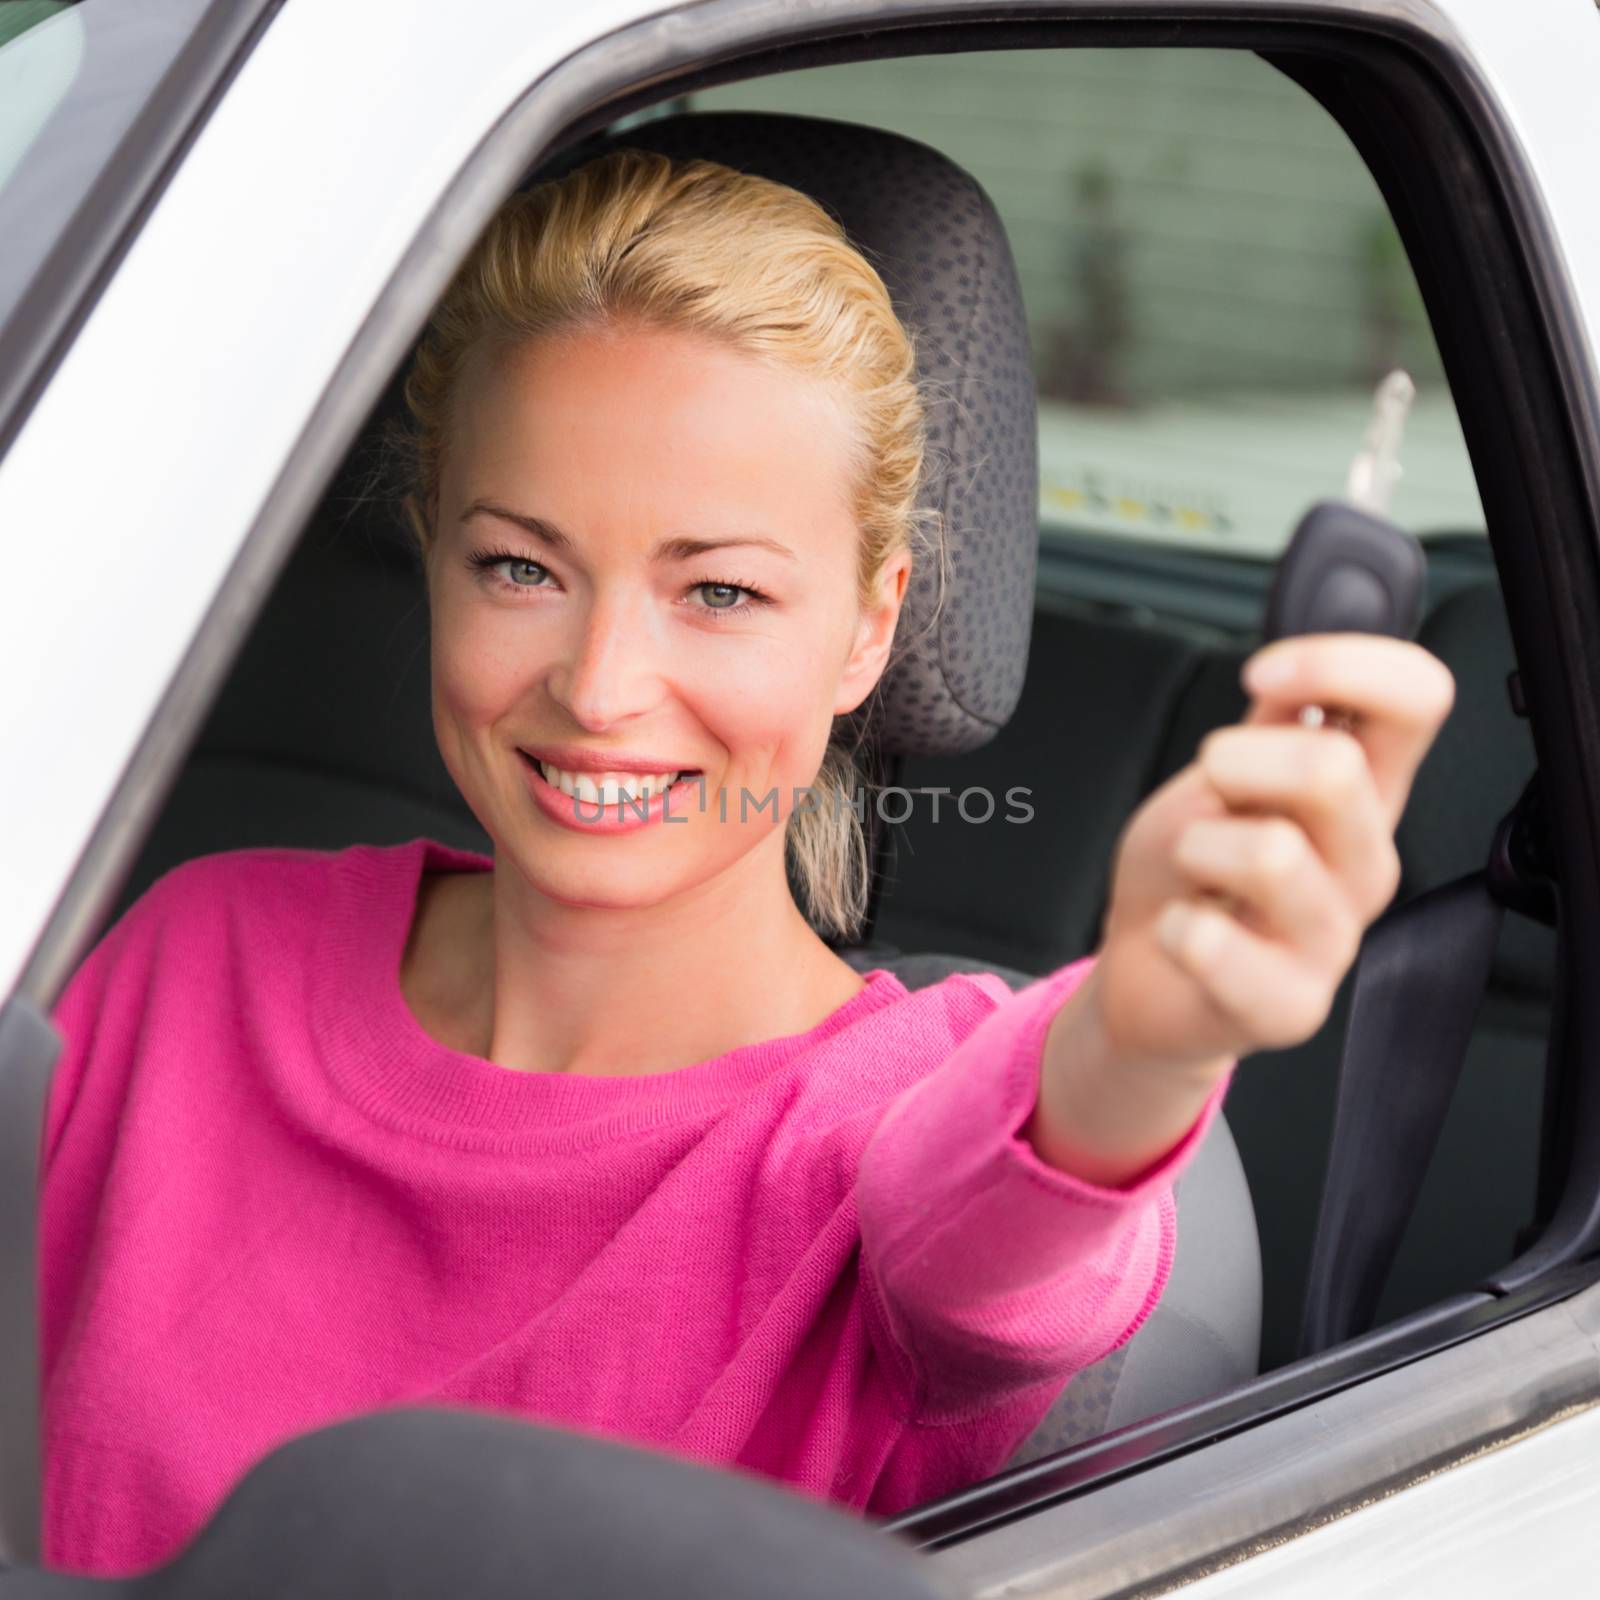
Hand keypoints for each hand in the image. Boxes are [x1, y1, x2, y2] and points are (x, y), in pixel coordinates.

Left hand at [1090, 632, 1455, 1071]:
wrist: (1150, 975)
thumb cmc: (1187, 872)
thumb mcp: (1220, 776)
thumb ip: (1269, 722)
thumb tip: (1306, 665)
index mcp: (1363, 790)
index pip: (1416, 699)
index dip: (1339, 665)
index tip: (1263, 677)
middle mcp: (1364, 858)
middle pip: (1333, 770)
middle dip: (1236, 762)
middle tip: (1209, 798)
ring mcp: (1334, 936)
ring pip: (1271, 853)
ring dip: (1194, 845)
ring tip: (1193, 873)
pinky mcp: (1289, 1004)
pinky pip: (1215, 943)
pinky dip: (1172, 924)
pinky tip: (1180, 931)